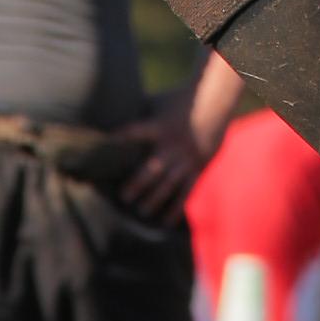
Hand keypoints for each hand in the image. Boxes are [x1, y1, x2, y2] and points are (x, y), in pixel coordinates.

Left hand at [114, 81, 210, 219]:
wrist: (214, 100)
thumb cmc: (178, 100)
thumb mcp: (157, 102)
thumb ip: (138, 112)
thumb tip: (111, 115)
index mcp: (159, 126)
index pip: (136, 132)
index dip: (121, 139)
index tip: (104, 149)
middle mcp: (172, 144)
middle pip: (154, 166)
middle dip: (139, 182)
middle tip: (124, 197)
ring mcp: (186, 157)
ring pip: (170, 182)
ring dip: (156, 198)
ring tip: (142, 211)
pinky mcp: (198, 167)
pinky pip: (187, 190)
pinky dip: (177, 207)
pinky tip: (166, 220)